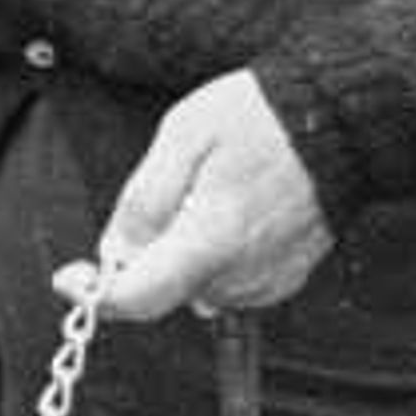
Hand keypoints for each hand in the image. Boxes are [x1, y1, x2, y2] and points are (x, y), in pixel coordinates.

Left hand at [57, 72, 334, 323]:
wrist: (345, 118)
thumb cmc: (264, 116)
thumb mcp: (184, 134)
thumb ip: (143, 199)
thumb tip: (114, 251)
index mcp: (212, 239)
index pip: (138, 299)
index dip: (94, 294)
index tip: (70, 277)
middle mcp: (241, 274)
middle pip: (163, 288)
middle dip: (146, 251)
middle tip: (169, 188)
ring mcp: (267, 281)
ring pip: (192, 284)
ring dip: (184, 249)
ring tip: (213, 188)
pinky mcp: (284, 279)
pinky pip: (227, 278)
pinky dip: (216, 251)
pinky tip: (236, 205)